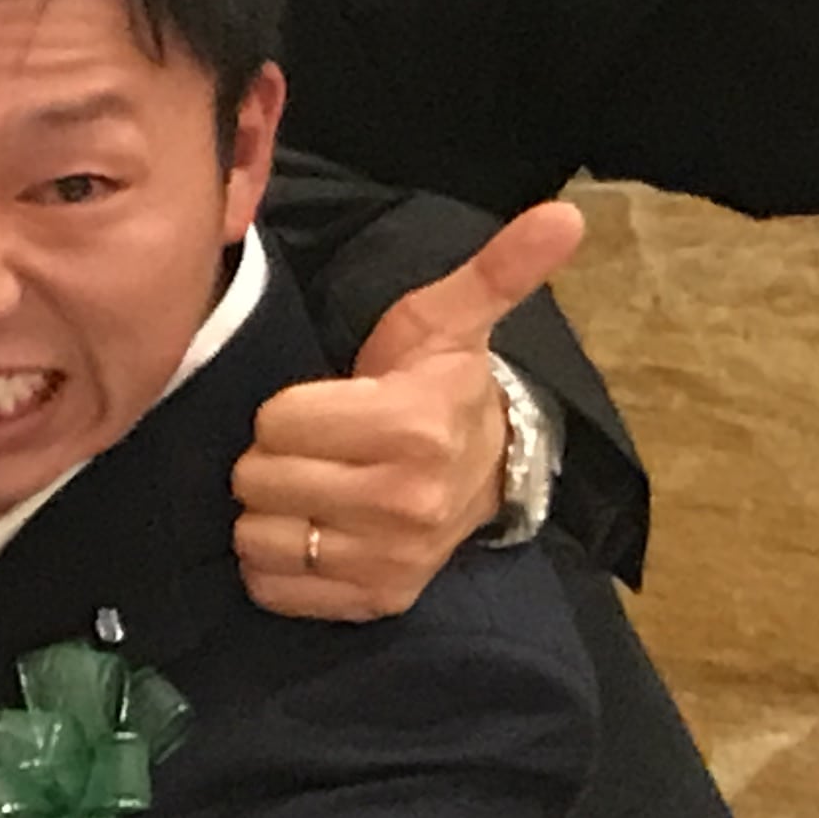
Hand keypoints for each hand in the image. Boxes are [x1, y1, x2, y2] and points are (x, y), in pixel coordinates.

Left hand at [233, 198, 581, 621]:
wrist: (483, 473)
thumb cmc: (439, 387)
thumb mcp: (450, 322)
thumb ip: (493, 270)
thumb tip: (563, 215)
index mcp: (413, 429)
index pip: (275, 421)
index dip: (289, 410)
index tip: (329, 405)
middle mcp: (404, 504)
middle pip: (257, 478)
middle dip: (275, 456)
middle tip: (320, 447)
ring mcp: (387, 561)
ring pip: (255, 534)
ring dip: (270, 510)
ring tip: (315, 487)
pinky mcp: (369, 602)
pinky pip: (268, 584)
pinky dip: (274, 561)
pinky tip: (313, 530)